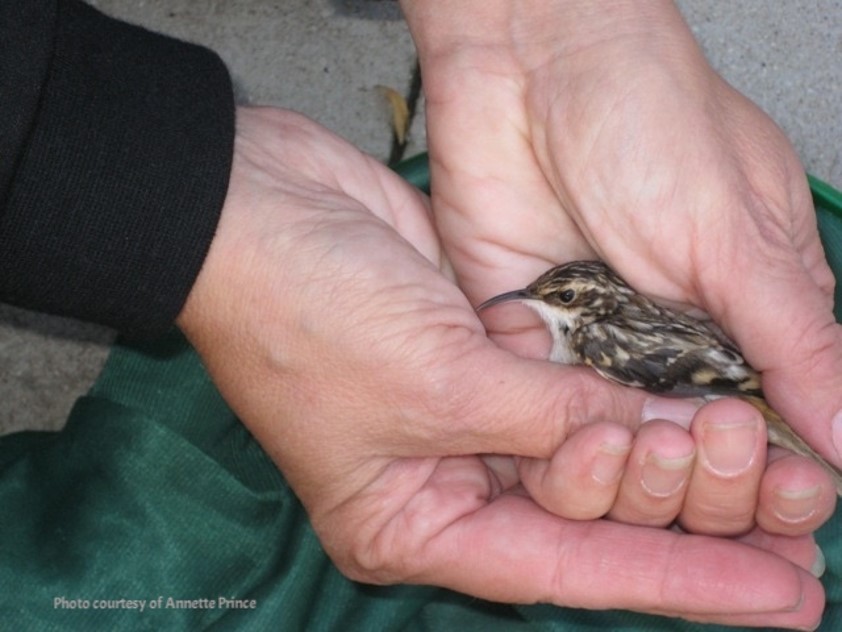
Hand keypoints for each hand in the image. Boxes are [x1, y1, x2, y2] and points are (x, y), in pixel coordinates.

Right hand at [177, 107, 823, 627]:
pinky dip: (625, 395)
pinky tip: (692, 406)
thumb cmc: (302, 314)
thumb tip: (634, 441)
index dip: (678, 583)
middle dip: (687, 522)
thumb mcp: (433, 385)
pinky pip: (568, 387)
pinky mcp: (481, 352)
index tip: (775, 597)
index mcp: (412, 520)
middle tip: (799, 535)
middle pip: (582, 517)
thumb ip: (545, 419)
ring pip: (583, 451)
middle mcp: (445, 477)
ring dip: (664, 455)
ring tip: (770, 475)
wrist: (255, 206)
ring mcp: (466, 412)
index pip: (565, 568)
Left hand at [402, 0, 839, 526]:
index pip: (774, 426)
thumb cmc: (646, 118)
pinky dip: (553, 442)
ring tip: (640, 463)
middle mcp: (669, 340)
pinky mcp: (526, 336)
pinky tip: (570, 459)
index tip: (782, 506)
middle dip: (700, 480)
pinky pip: (537, 413)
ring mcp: (596, 343)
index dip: (776, 475)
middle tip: (702, 470)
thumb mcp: (735, 231)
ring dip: (628, 469)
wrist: (529, 67)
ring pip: (614, 447)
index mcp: (744, 315)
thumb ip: (791, 335)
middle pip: (690, 452)